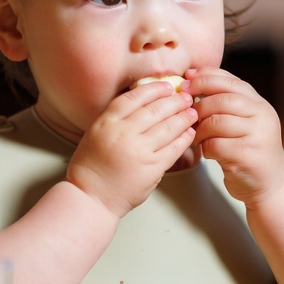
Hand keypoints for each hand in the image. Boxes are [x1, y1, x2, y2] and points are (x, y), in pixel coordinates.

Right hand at [66, 83, 197, 217]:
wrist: (91, 197)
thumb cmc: (91, 167)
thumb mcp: (96, 133)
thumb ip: (116, 119)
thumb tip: (145, 105)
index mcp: (107, 122)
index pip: (135, 97)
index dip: (155, 89)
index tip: (167, 86)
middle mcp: (123, 133)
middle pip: (155, 109)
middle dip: (175, 101)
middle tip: (186, 97)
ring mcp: (139, 151)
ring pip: (168, 127)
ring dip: (184, 117)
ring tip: (192, 113)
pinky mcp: (152, 168)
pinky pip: (174, 148)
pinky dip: (184, 138)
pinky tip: (190, 133)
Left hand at [186, 67, 283, 205]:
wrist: (270, 183)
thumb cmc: (249, 149)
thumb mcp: (244, 120)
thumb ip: (226, 101)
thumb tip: (192, 79)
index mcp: (259, 104)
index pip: (230, 82)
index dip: (205, 78)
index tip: (186, 82)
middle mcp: (262, 116)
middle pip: (223, 100)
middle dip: (199, 105)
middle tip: (187, 114)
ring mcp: (257, 135)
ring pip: (217, 122)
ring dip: (200, 129)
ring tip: (197, 136)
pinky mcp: (248, 156)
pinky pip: (216, 144)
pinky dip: (205, 147)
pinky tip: (207, 151)